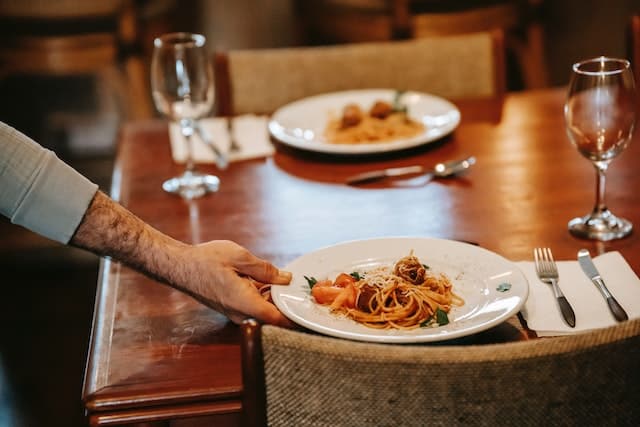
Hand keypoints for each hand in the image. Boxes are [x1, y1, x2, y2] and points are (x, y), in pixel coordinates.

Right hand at [70, 191, 292, 326]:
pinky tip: (263, 280)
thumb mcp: (240, 257)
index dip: (296, 317)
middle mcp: (240, 314)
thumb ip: (266, 269)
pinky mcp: (230, 308)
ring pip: (262, 310)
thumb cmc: (206, 260)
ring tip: (283, 279)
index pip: (278, 319)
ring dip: (273, 297)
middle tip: (302, 288)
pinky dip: (261, 295)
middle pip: (272, 315)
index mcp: (245, 303)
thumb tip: (286, 278)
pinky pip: (252, 306)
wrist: (179, 266)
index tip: (310, 311)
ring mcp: (234, 313)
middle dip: (286, 302)